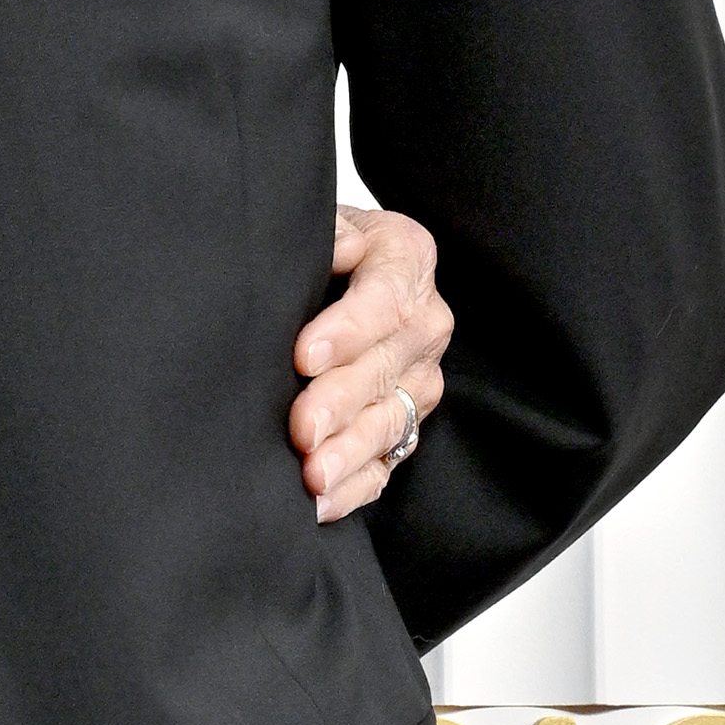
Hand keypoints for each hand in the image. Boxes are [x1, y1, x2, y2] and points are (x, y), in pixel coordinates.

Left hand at [291, 204, 448, 522]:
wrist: (327, 273)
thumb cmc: (314, 247)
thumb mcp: (319, 223)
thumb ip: (324, 231)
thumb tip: (332, 246)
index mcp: (405, 259)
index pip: (385, 298)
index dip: (347, 330)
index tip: (303, 355)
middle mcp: (423, 321)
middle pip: (386, 366)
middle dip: (340, 401)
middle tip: (301, 428)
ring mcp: (419, 376)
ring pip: (390, 419)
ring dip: (349, 452)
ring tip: (311, 476)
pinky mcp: (406, 421)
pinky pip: (386, 460)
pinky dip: (353, 486)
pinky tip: (318, 502)